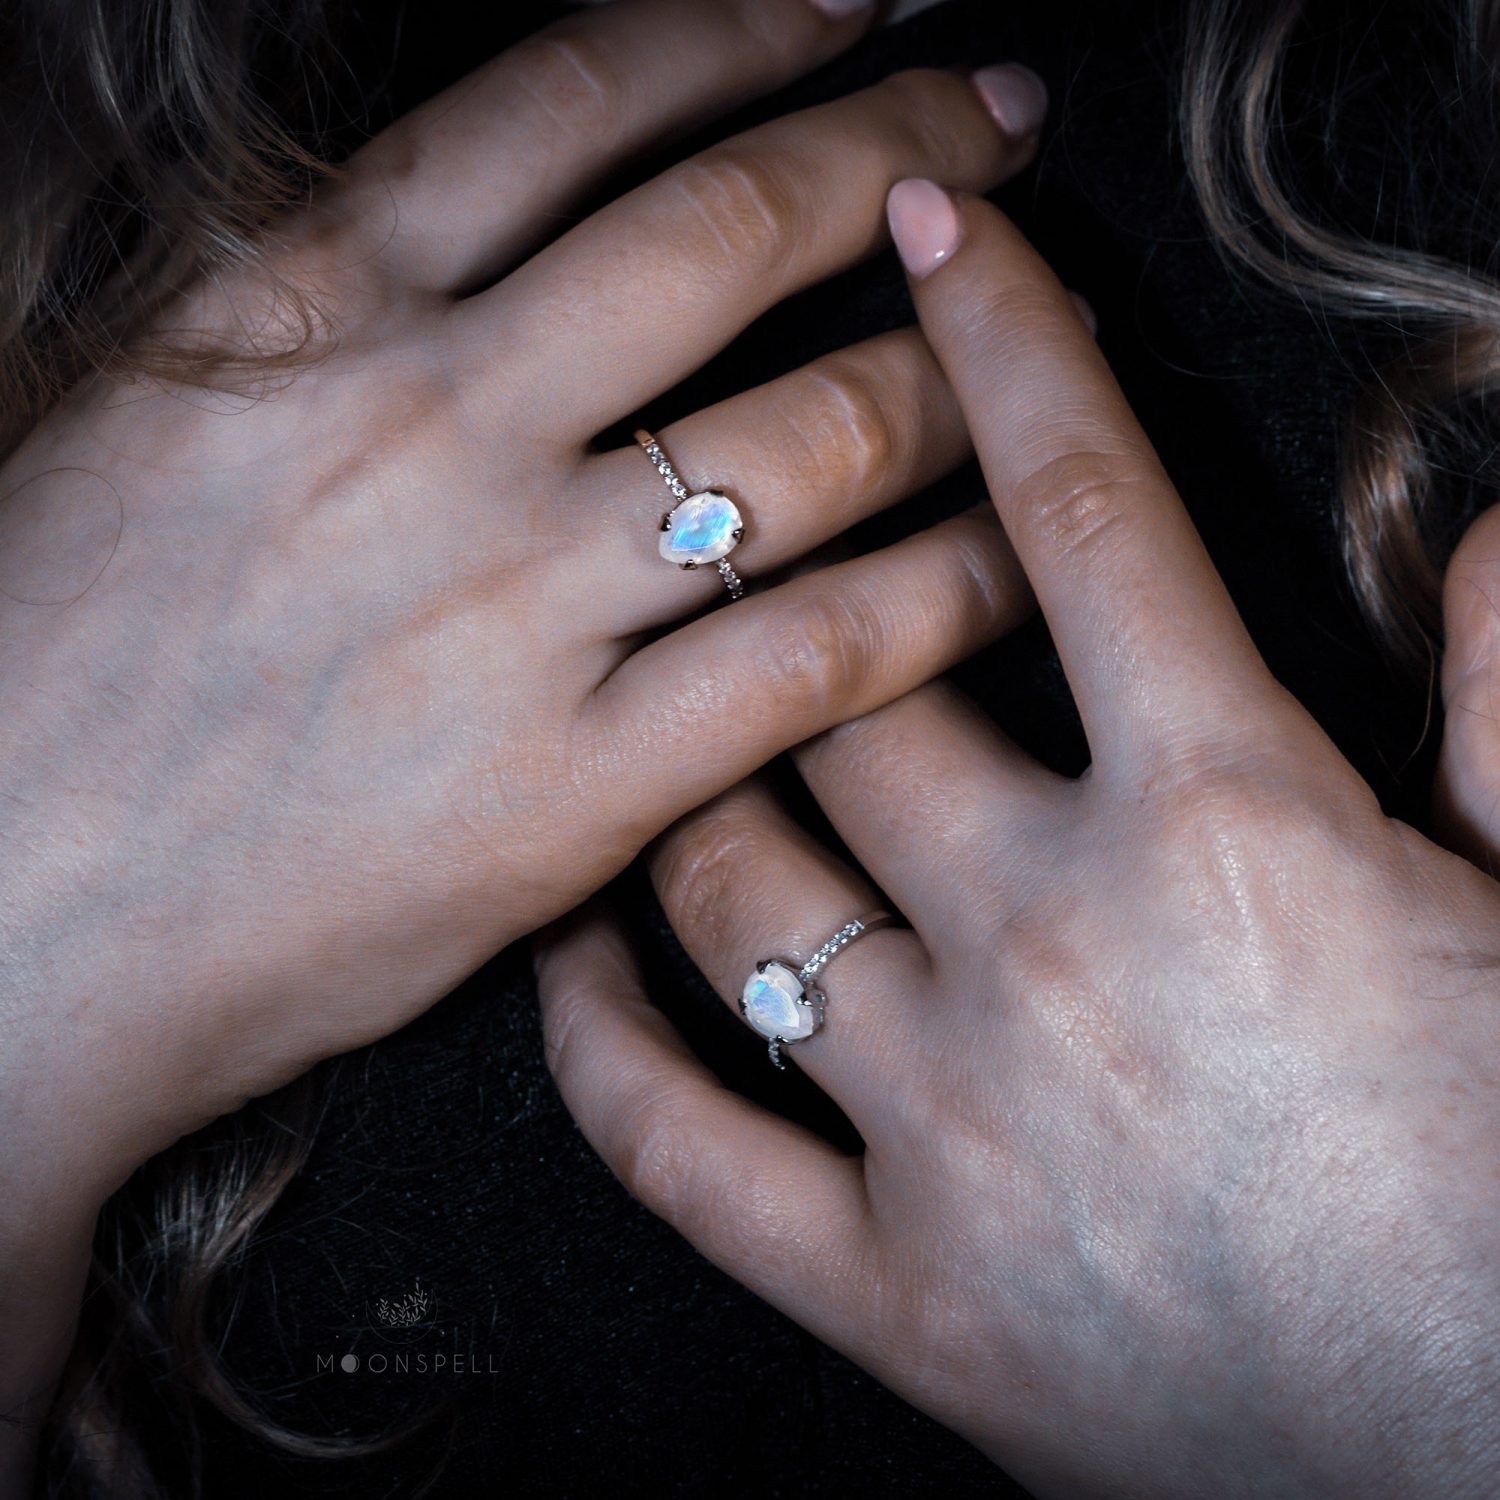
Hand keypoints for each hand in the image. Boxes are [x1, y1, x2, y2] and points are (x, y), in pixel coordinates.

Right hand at [0, 2, 1046, 1201]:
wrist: (4, 928)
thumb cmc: (41, 677)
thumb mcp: (128, 418)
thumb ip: (303, 304)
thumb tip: (452, 222)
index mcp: (307, 312)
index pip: (575, 99)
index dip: (752, 23)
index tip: (868, 2)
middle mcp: (431, 426)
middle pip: (734, 234)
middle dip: (903, 158)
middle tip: (1003, 131)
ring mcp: (513, 608)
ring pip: (818, 440)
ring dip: (966, 374)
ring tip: (1054, 341)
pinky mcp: (574, 788)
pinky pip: (820, 656)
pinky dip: (946, 593)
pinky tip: (1014, 559)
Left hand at [537, 184, 1499, 1496]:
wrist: (1491, 1449)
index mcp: (1224, 831)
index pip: (1085, 517)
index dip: (1003, 341)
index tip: (930, 224)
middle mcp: (1051, 946)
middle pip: (848, 685)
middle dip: (809, 570)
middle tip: (766, 523)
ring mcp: (945, 1123)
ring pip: (730, 885)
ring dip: (678, 774)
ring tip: (652, 713)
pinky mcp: (887, 1288)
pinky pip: (675, 1142)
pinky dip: (598, 1038)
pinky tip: (566, 953)